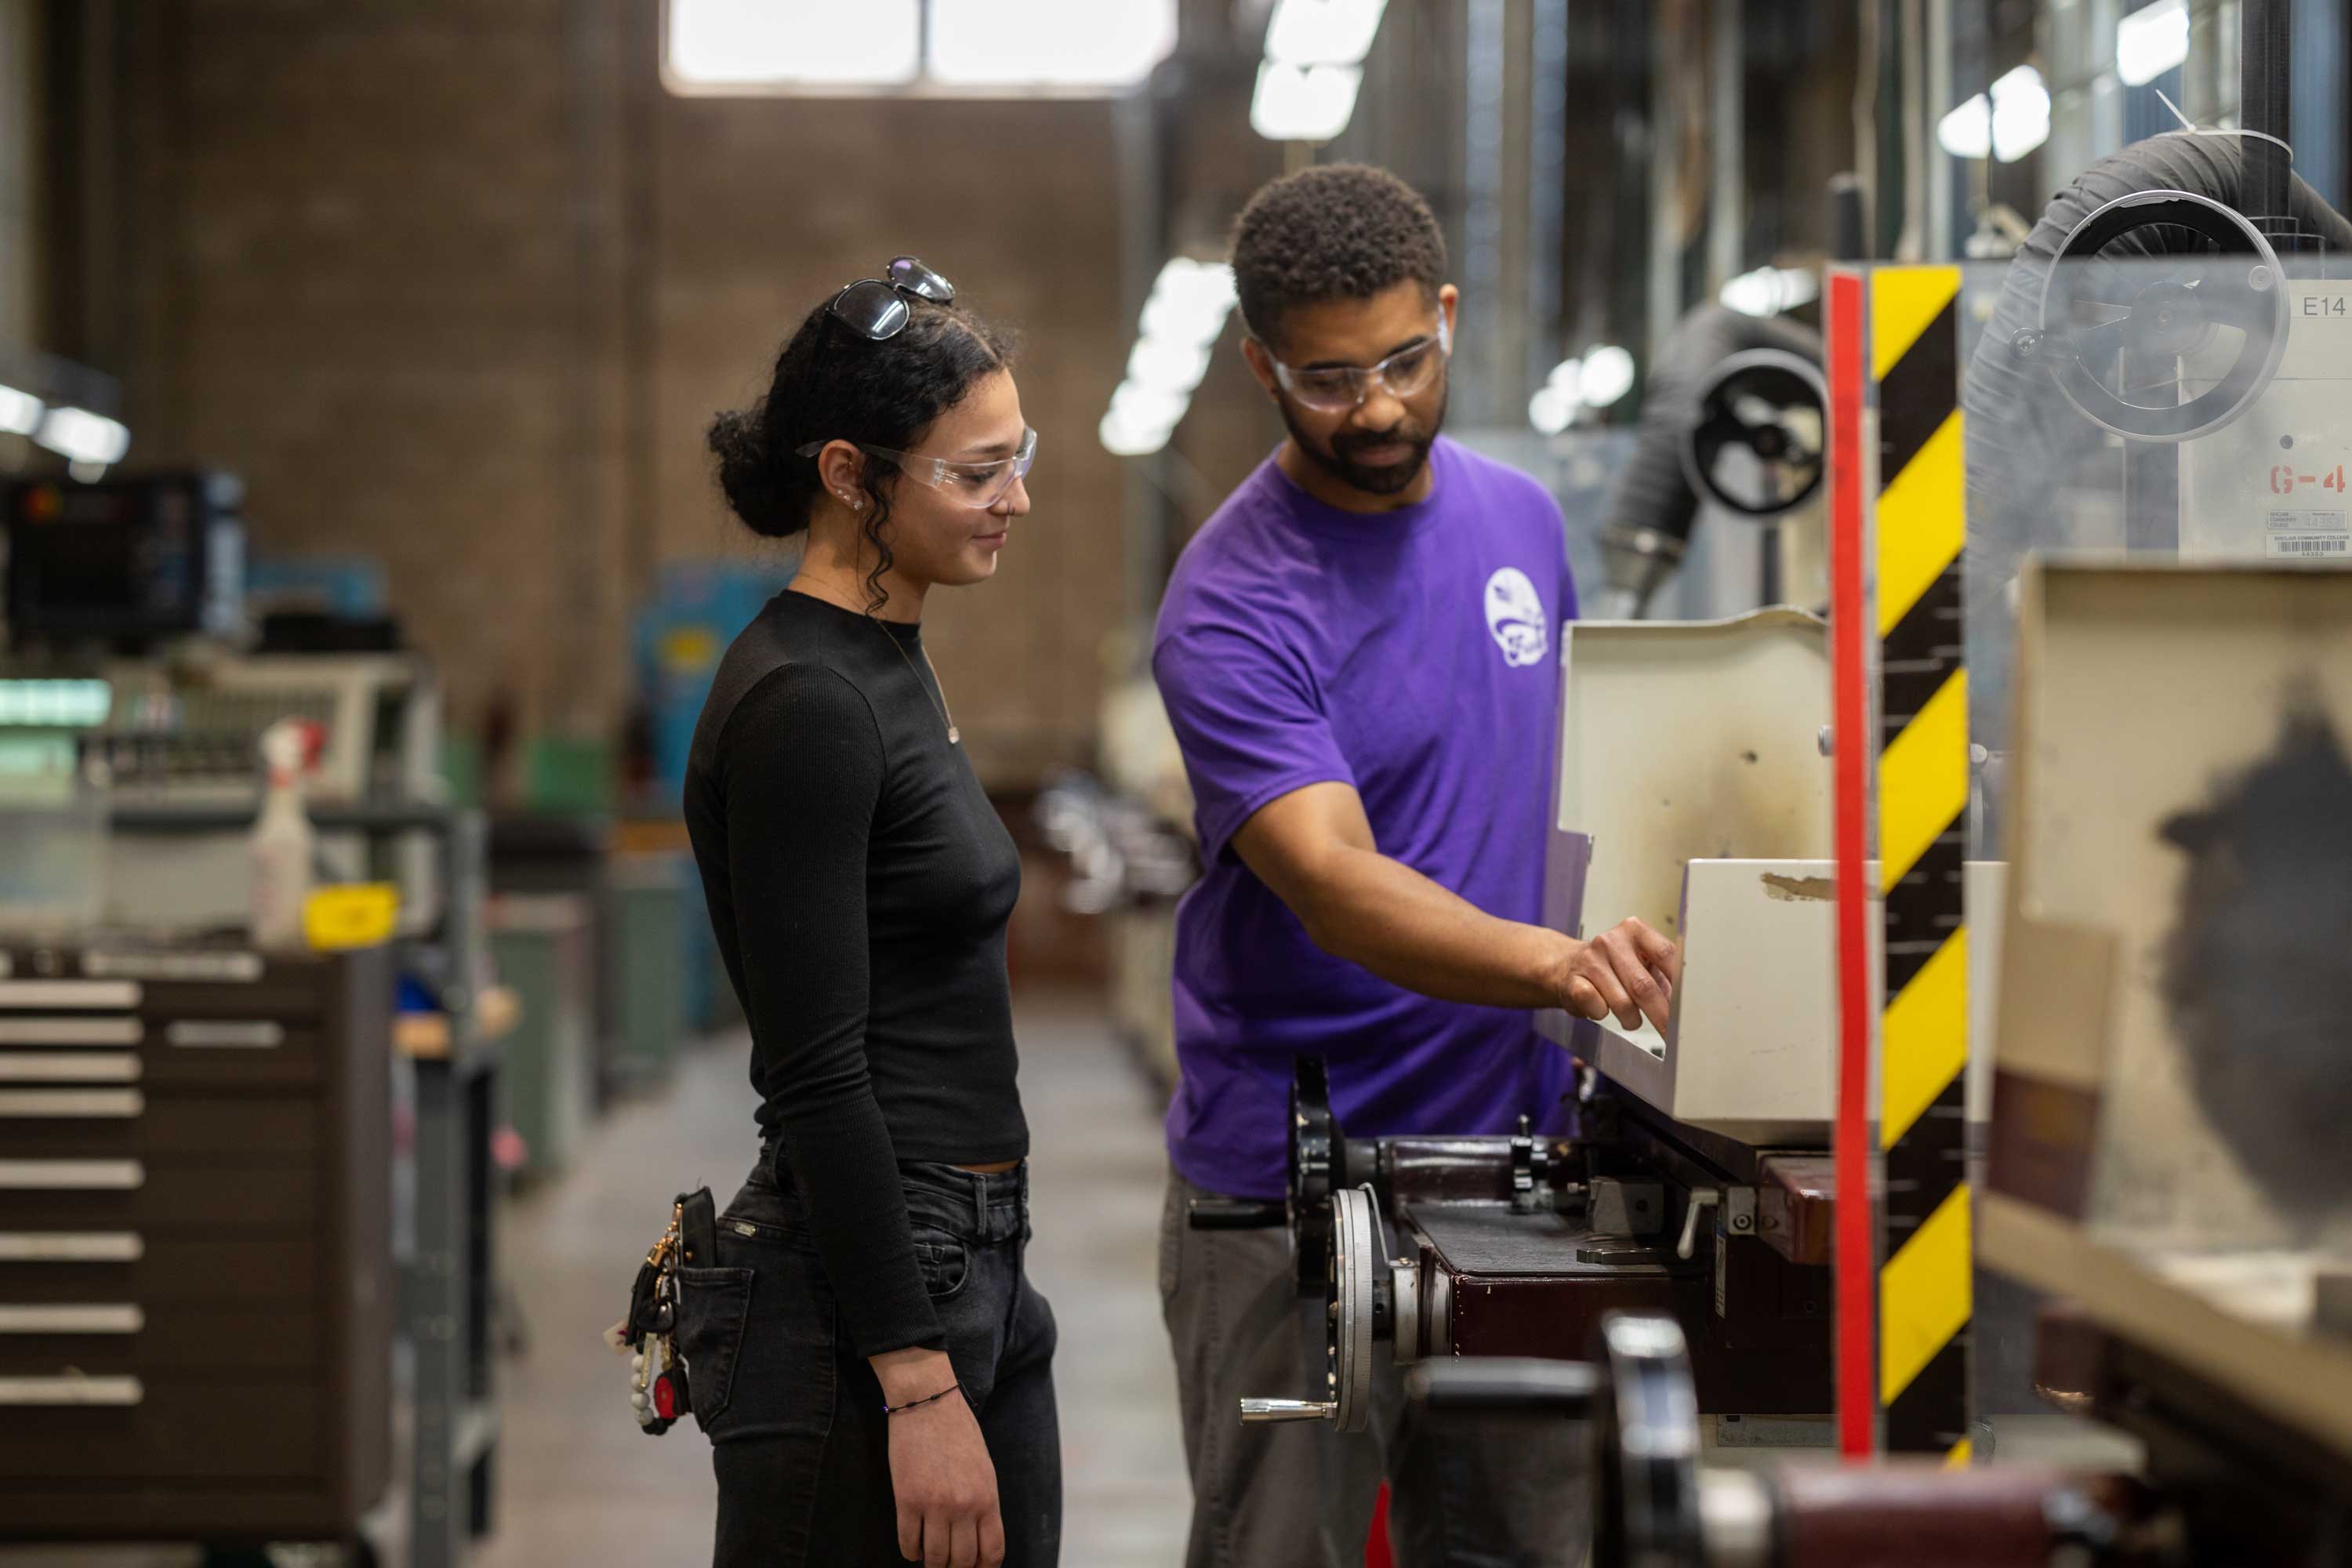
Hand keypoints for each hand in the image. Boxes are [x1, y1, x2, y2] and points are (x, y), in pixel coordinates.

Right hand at [876, 1350, 1003, 1567]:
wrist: (928, 1402)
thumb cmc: (958, 1432)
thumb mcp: (984, 1469)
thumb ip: (983, 1504)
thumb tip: (977, 1539)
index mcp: (987, 1497)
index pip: (991, 1552)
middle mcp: (964, 1506)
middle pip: (962, 1561)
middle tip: (947, 1562)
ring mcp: (935, 1505)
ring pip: (935, 1559)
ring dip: (932, 1562)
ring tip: (929, 1555)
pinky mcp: (907, 1500)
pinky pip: (908, 1543)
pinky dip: (911, 1551)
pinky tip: (913, 1545)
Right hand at [1555, 918, 1678, 1034]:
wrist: (1566, 965)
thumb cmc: (1613, 967)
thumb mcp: (1641, 963)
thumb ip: (1666, 979)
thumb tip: (1689, 1005)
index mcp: (1635, 930)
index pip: (1667, 955)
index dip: (1681, 984)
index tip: (1691, 1008)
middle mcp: (1611, 940)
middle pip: (1644, 985)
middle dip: (1661, 1016)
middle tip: (1671, 1036)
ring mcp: (1590, 960)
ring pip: (1622, 1002)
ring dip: (1631, 1020)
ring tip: (1631, 1020)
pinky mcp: (1572, 981)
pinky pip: (1597, 1008)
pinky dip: (1604, 1015)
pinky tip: (1603, 1009)